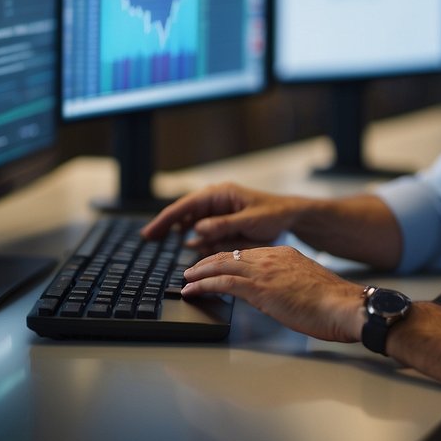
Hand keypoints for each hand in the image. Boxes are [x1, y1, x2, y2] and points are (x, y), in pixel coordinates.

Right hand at [141, 182, 307, 254]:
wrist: (292, 217)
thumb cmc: (274, 214)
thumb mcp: (250, 221)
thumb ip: (223, 225)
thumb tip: (197, 229)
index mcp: (220, 194)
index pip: (186, 205)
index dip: (166, 218)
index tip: (151, 231)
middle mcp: (216, 200)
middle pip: (184, 212)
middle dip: (166, 224)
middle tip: (148, 238)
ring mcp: (219, 210)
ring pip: (192, 222)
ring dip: (180, 231)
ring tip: (162, 242)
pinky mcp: (224, 222)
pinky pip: (205, 230)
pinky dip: (197, 238)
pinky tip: (191, 246)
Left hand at [183, 246, 364, 342]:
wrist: (343, 306)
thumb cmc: (332, 303)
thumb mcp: (306, 286)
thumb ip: (288, 284)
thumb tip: (276, 295)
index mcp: (284, 255)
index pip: (248, 253)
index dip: (228, 259)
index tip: (216, 265)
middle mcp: (272, 257)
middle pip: (231, 255)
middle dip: (209, 262)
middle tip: (193, 270)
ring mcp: (265, 271)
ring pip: (222, 265)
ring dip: (200, 272)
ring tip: (187, 278)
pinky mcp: (259, 288)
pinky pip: (223, 282)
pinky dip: (204, 285)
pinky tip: (192, 290)